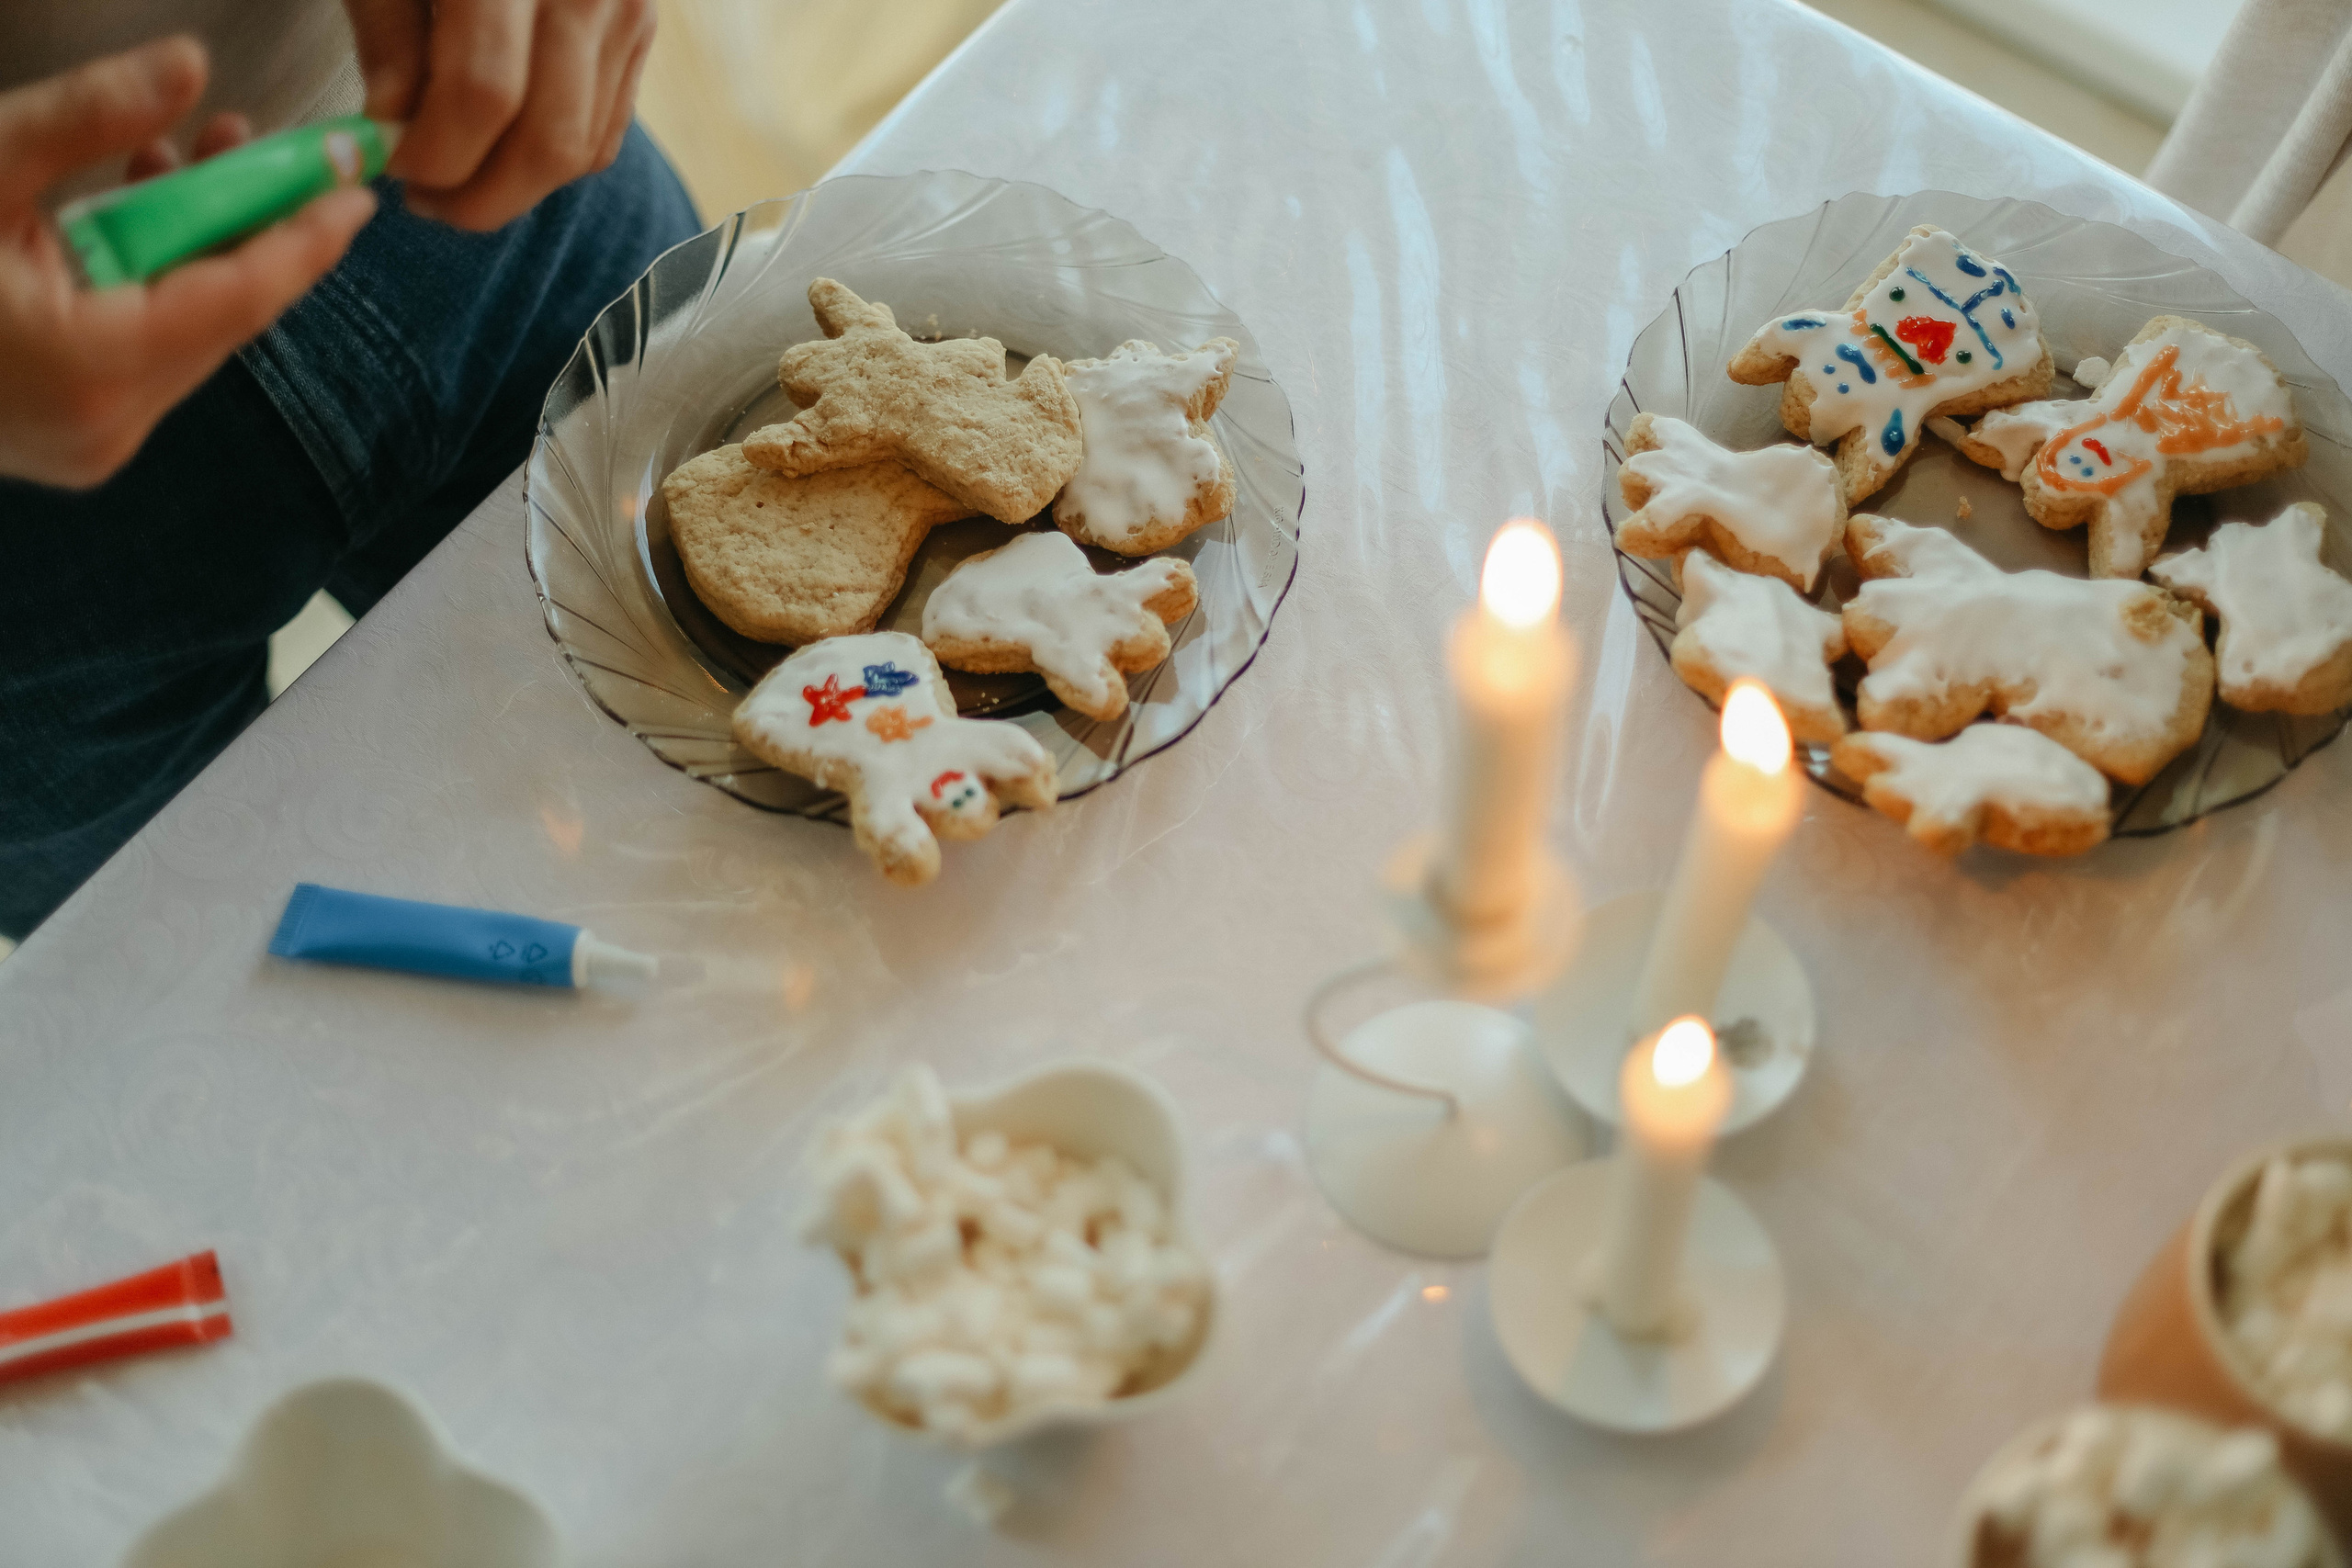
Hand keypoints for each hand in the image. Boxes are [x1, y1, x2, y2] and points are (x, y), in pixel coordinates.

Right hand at [0, 38, 374, 488]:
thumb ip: (87, 120)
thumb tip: (188, 63)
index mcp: (91, 368)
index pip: (239, 297)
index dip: (304, 235)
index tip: (355, 184)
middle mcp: (107, 424)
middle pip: (221, 316)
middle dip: (251, 227)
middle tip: (282, 150)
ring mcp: (89, 444)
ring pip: (185, 332)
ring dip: (198, 245)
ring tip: (199, 152)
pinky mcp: (73, 439)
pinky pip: (144, 350)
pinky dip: (152, 280)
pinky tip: (140, 205)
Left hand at [347, 0, 655, 231]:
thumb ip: (387, 40)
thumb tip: (395, 138)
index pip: (483, 95)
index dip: (434, 153)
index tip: (392, 167)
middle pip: (547, 139)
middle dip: (480, 195)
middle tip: (426, 201)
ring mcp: (624, 8)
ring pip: (581, 148)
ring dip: (515, 187)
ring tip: (459, 178)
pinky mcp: (640, 26)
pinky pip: (606, 130)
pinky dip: (554, 158)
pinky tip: (504, 146)